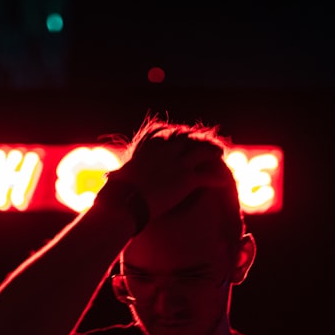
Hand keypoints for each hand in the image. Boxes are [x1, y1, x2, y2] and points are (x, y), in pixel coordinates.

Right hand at [106, 135, 231, 220]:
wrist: (126, 201)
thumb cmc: (117, 193)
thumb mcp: (118, 177)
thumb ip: (121, 173)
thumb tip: (110, 178)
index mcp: (150, 146)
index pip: (169, 133)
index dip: (180, 134)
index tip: (186, 135)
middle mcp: (166, 151)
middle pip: (189, 139)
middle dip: (199, 139)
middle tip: (207, 142)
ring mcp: (178, 163)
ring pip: (202, 152)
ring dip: (213, 152)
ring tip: (220, 155)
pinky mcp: (187, 179)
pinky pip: (208, 176)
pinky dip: (217, 178)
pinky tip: (224, 181)